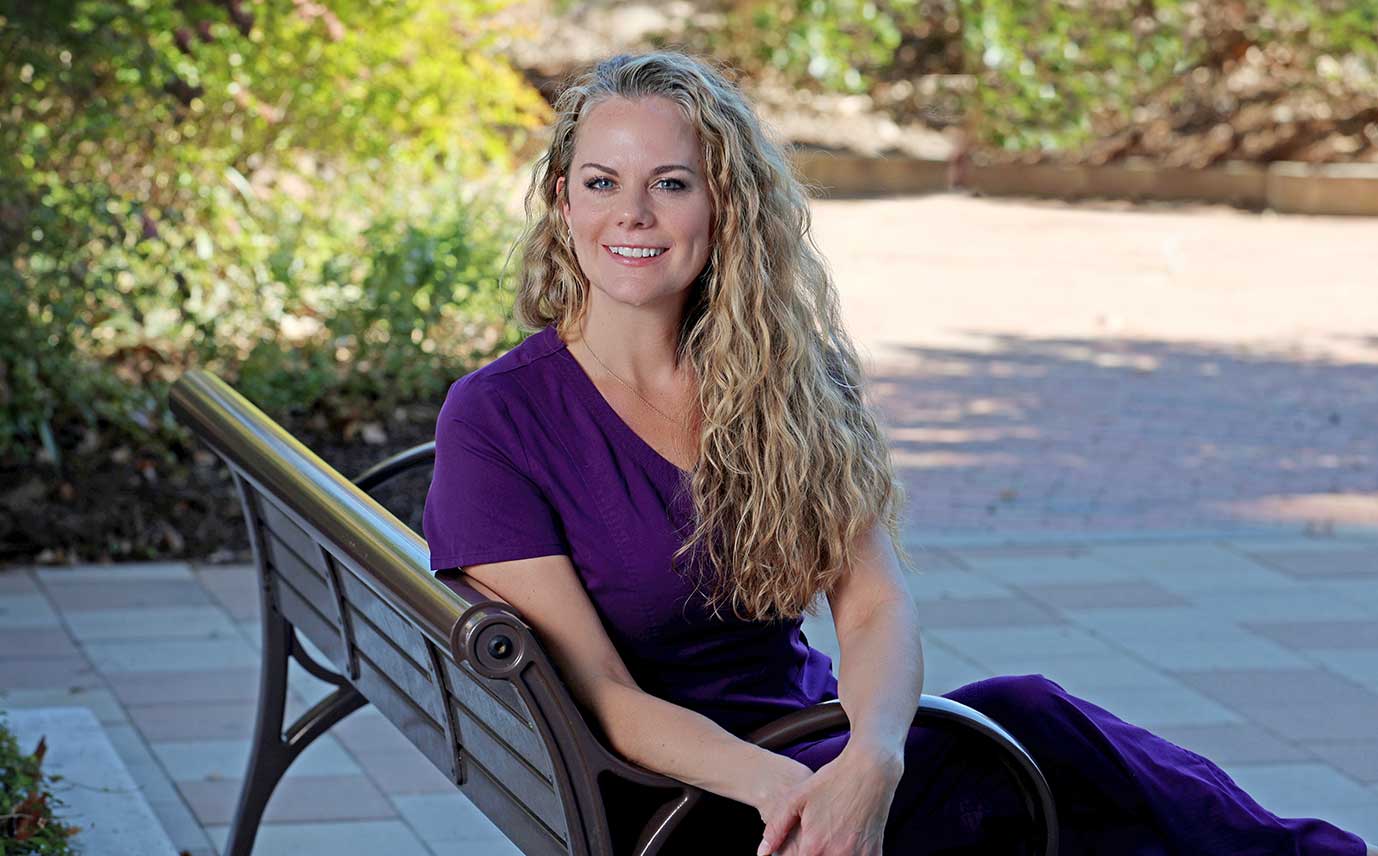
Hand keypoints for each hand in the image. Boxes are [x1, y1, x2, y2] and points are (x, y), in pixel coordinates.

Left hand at [755, 742, 903, 855]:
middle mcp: (836, 855)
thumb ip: (776, 828)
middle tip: (813, 842)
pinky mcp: (874, 852)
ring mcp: (857, 855)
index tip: (796, 849)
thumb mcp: (796, 798)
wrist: (869, 769)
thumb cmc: (830, 781)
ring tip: (826, 841)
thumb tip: (762, 853)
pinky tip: (845, 845)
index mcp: (813, 845)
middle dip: (812, 854)